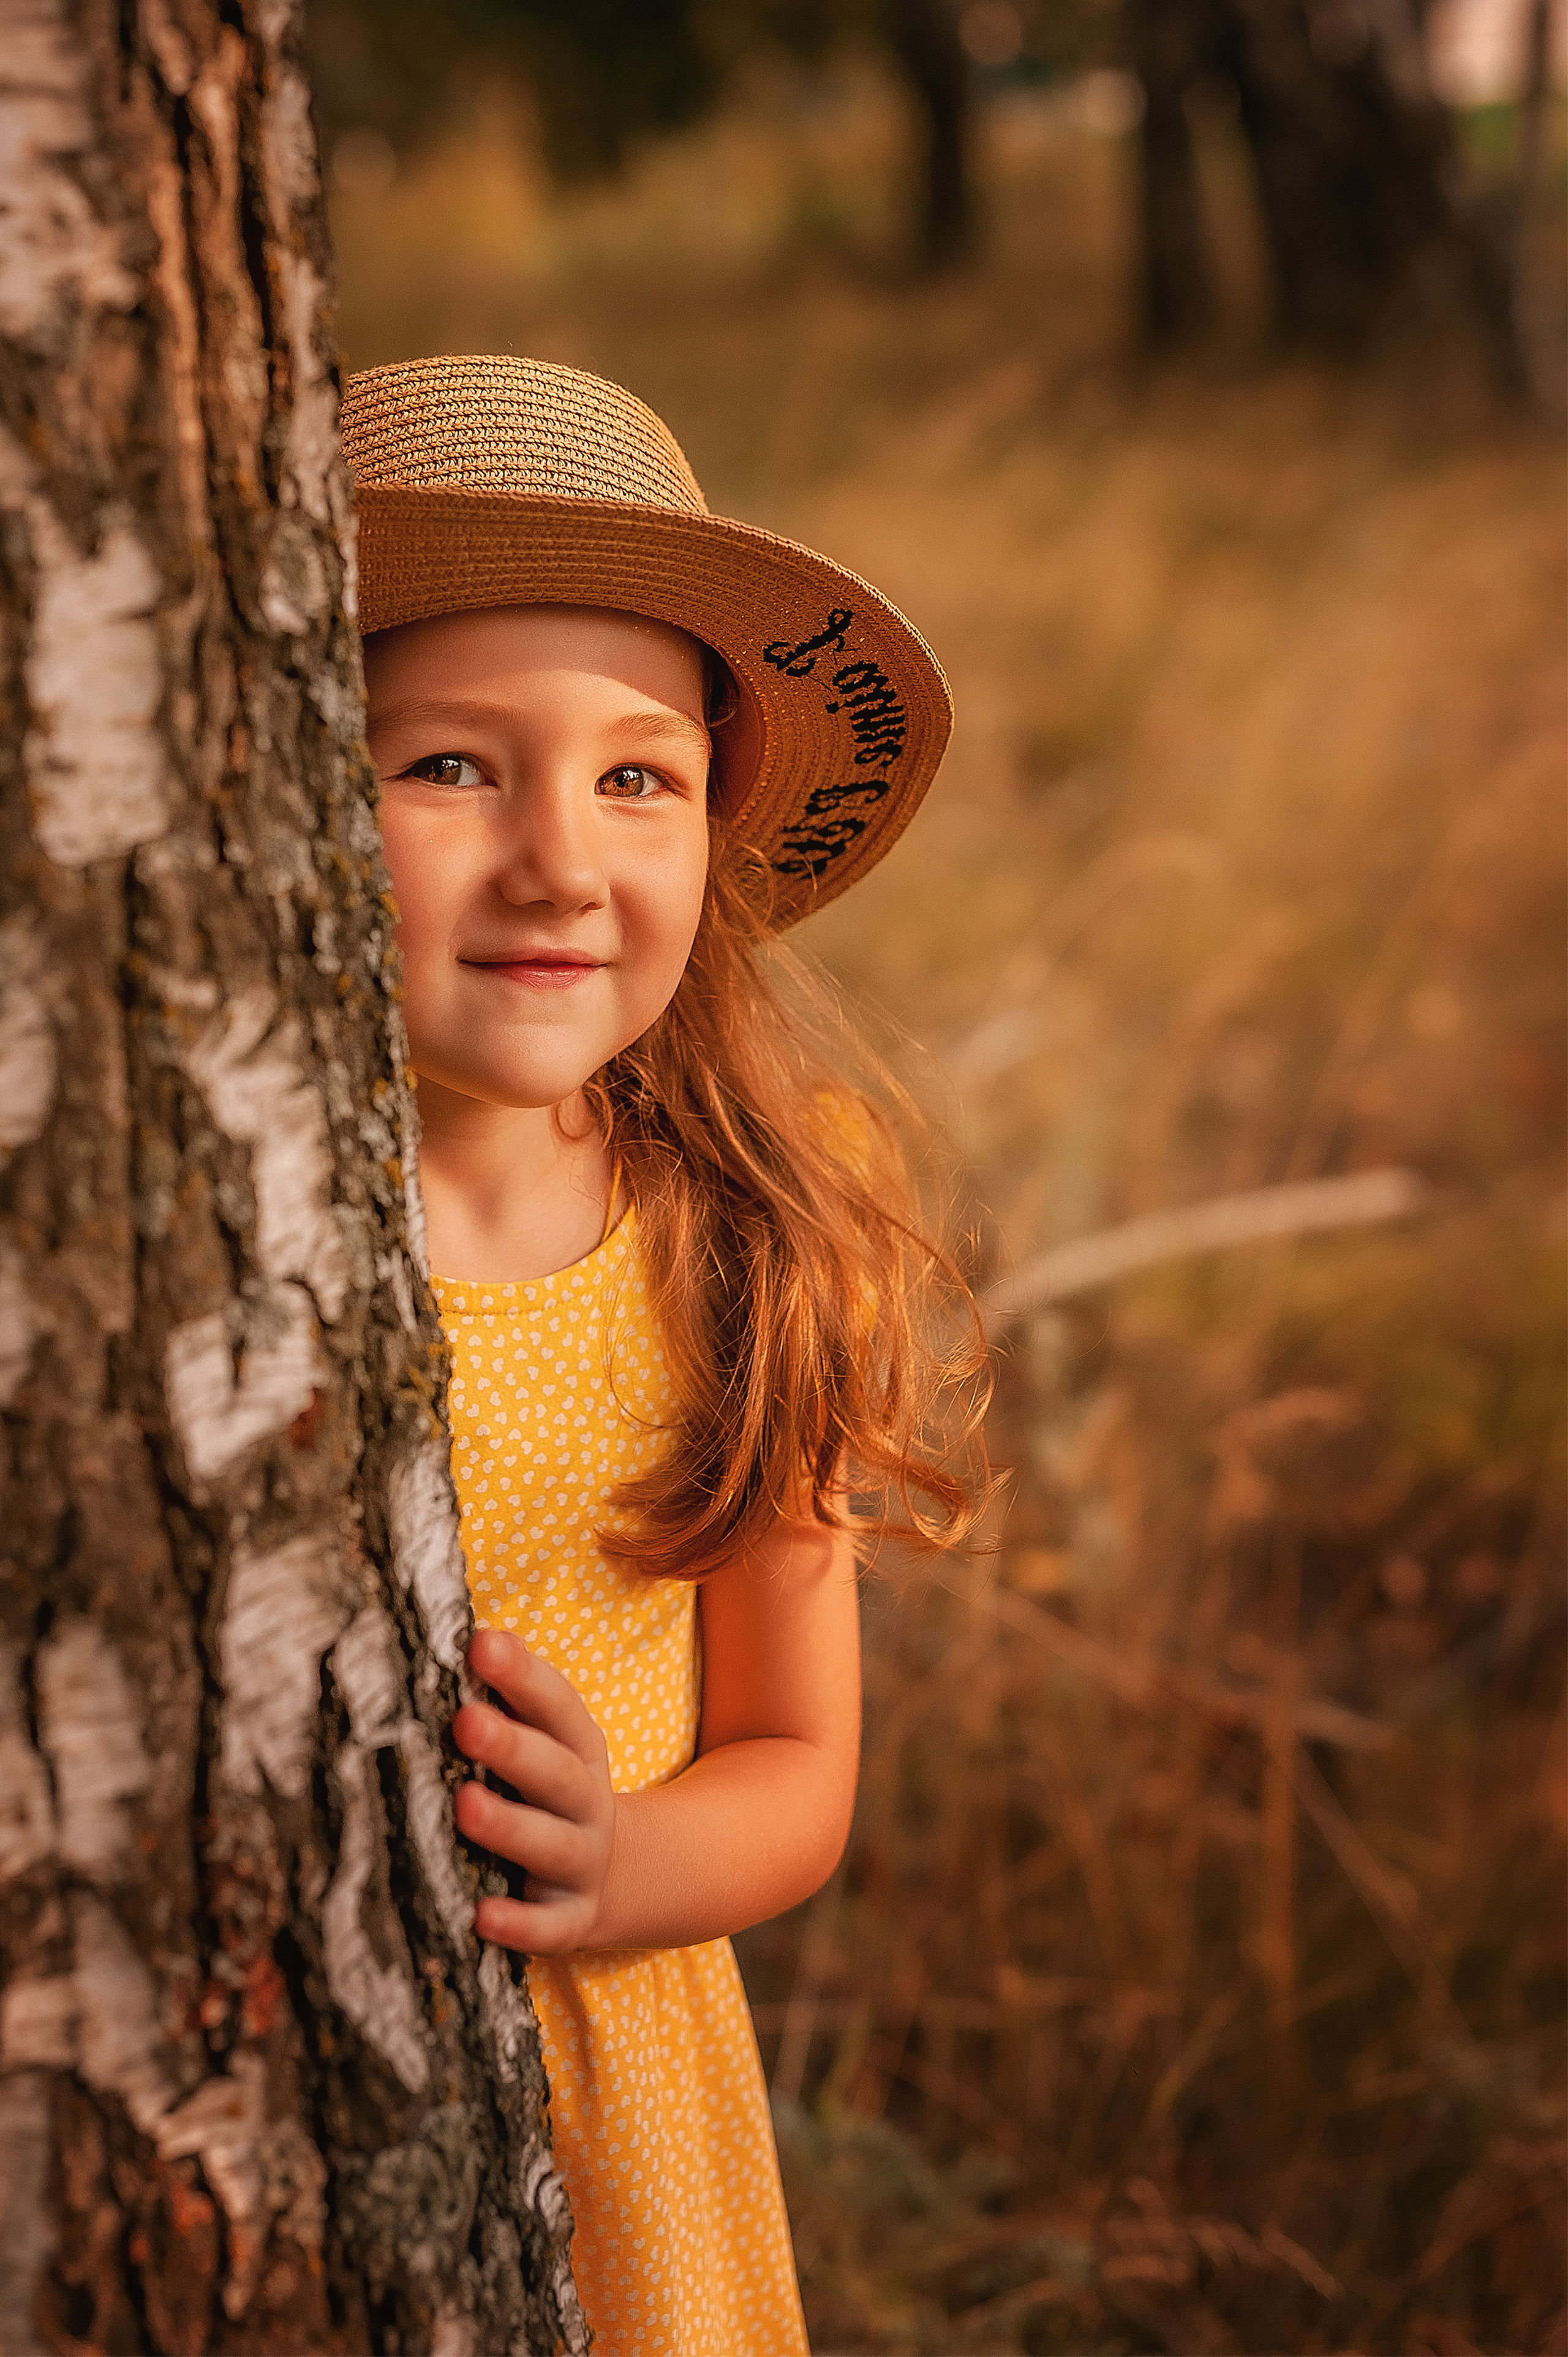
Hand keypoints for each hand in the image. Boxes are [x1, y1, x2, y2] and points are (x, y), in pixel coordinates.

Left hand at [452, 1629, 616, 1953]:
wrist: (617, 1875)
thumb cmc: (547, 1790)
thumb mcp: (545, 1742)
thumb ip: (508, 1698)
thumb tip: (465, 1638)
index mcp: (578, 1748)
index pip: (557, 1705)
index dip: (523, 1675)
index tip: (481, 1643)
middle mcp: (586, 1801)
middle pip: (556, 1771)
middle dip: (512, 1746)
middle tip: (464, 1721)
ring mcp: (583, 1861)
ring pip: (551, 1844)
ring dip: (510, 1826)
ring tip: (465, 1806)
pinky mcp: (571, 1919)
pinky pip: (550, 1927)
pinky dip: (520, 1924)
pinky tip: (481, 1917)